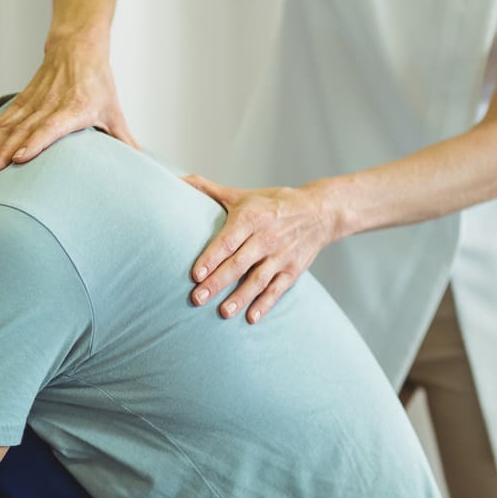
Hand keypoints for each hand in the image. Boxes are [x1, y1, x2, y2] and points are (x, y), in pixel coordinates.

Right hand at [0, 36, 137, 172]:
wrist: (77, 45)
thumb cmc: (98, 80)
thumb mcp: (113, 110)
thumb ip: (124, 139)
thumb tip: (143, 166)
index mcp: (74, 108)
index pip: (50, 128)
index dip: (35, 143)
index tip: (19, 159)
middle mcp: (50, 105)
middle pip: (23, 131)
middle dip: (4, 152)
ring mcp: (33, 101)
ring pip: (8, 125)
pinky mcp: (23, 99)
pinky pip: (3, 118)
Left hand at [184, 176, 337, 322]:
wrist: (319, 211)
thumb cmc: (271, 204)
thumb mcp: (241, 195)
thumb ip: (207, 190)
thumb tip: (177, 179)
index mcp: (251, 218)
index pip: (228, 241)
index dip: (212, 258)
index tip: (195, 274)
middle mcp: (266, 238)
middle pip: (239, 264)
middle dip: (217, 283)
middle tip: (197, 299)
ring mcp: (281, 256)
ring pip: (258, 280)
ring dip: (240, 297)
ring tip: (222, 312)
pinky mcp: (293, 270)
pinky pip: (278, 290)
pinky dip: (265, 304)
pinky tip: (251, 318)